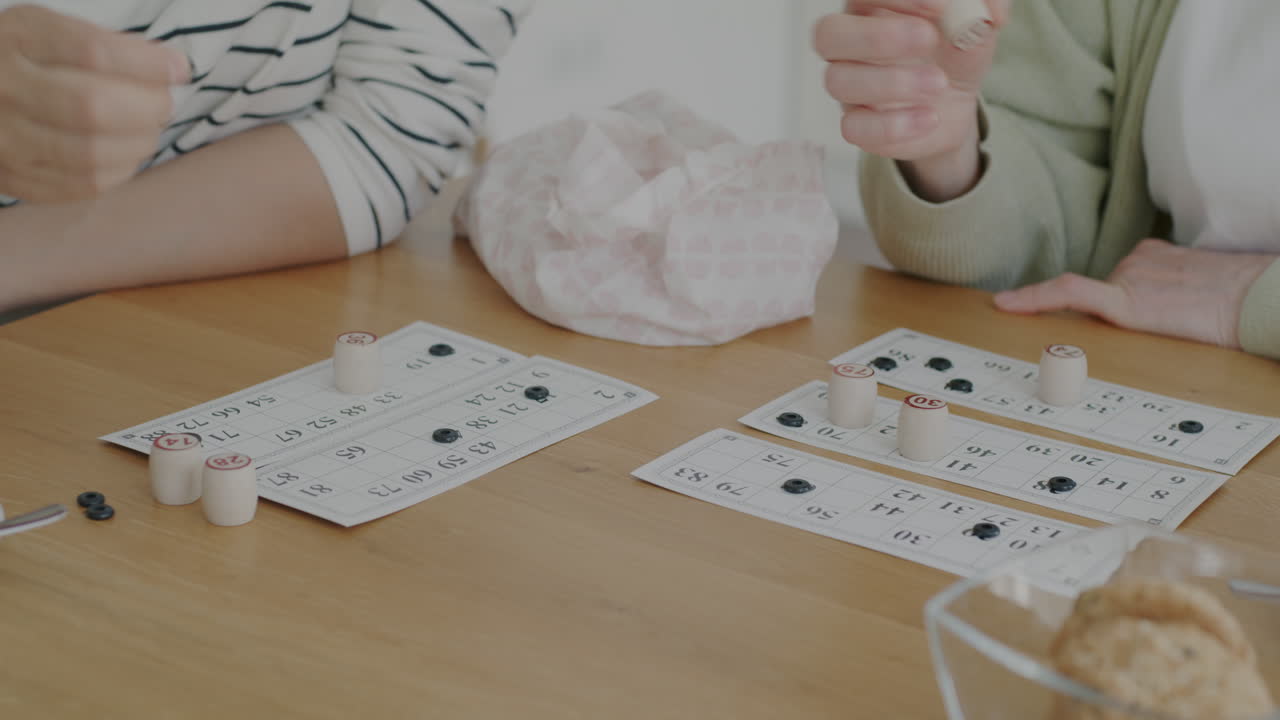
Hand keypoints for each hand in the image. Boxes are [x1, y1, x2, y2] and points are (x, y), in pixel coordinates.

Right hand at [0, 5, 188, 201]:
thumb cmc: (26, 60)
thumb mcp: (49, 32)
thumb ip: (104, 45)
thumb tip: (172, 68)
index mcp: (16, 39)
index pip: (91, 51)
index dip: (146, 63)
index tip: (178, 69)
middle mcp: (3, 88)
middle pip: (92, 107)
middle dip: (147, 108)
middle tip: (162, 104)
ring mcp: (4, 138)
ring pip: (91, 154)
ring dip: (138, 144)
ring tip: (147, 130)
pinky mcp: (13, 177)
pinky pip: (82, 185)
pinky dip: (119, 172)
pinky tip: (124, 154)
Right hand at [813, 0, 1009, 164]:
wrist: (954, 102)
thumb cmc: (953, 49)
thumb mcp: (978, 20)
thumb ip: (983, 8)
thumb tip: (991, 13)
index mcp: (871, 6)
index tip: (941, 7)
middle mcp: (850, 44)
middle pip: (829, 34)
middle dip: (876, 36)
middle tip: (927, 39)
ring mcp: (849, 86)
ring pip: (839, 82)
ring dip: (892, 82)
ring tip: (938, 84)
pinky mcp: (857, 125)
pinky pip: (854, 128)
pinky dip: (894, 125)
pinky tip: (929, 117)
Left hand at [993, 239, 1275, 348]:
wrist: (1260, 299)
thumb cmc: (1241, 301)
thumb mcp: (1201, 292)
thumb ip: (1171, 297)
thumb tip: (1167, 317)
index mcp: (1154, 257)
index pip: (1119, 280)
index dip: (1088, 294)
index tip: (1041, 298)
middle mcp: (1134, 262)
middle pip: (1106, 298)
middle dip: (1122, 322)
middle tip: (1162, 334)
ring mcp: (1127, 278)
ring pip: (1099, 309)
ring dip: (1120, 327)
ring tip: (1168, 332)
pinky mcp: (1124, 301)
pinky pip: (1068, 294)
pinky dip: (1034, 298)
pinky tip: (1005, 305)